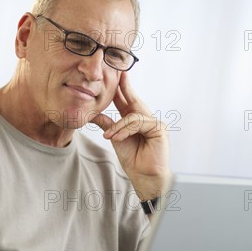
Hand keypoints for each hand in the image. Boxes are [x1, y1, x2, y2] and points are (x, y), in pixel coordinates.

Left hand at [91, 72, 170, 199]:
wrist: (144, 177)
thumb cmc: (134, 160)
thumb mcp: (116, 139)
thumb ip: (107, 124)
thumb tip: (92, 113)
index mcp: (136, 121)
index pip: (128, 101)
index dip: (122, 88)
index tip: (117, 74)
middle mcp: (147, 119)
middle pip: (133, 100)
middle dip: (125, 87)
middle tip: (119, 73)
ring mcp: (155, 123)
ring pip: (132, 115)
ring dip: (118, 126)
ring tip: (109, 136)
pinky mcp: (159, 128)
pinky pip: (138, 123)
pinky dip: (126, 130)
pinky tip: (117, 138)